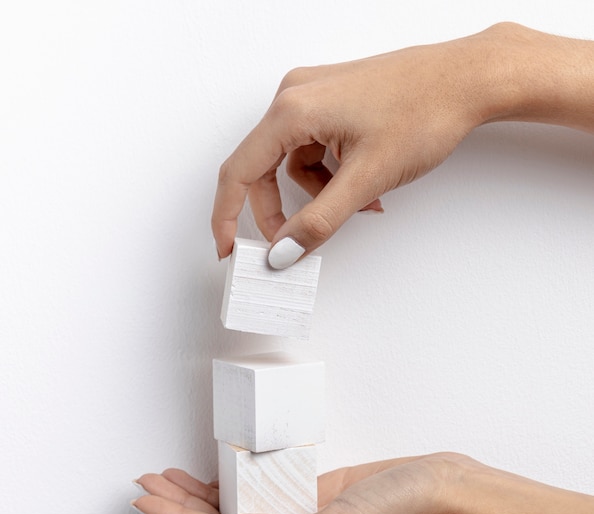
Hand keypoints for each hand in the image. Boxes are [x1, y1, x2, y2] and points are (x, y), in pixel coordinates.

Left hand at [132, 453, 474, 513]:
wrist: (443, 489)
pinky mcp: (316, 492)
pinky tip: (223, 468)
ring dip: (201, 492)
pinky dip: (237, 478)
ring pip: (237, 505)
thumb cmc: (404, 511)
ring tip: (170, 477)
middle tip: (145, 482)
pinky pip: (263, 487)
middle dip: (178, 505)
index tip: (144, 499)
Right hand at [212, 22, 593, 267]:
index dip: (227, 217)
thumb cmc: (425, 111)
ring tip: (360, 203)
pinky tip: (364, 183)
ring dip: (318, 193)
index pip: (237, 172)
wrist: (468, 79)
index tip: (229, 249)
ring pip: (293, 162)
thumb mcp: (366, 178)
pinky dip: (333, 174)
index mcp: (292, 110)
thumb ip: (318, 220)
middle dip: (281, 211)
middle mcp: (295, 96)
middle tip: (296, 242)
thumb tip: (283, 251)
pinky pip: (316, 148)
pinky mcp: (333, 101)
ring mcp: (314, 95)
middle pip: (263, 169)